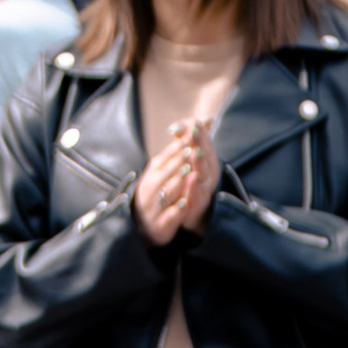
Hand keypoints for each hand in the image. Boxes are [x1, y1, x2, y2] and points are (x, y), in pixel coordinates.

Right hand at [133, 118, 219, 246]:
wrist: (147, 225)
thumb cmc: (160, 191)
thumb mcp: (167, 170)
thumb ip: (181, 148)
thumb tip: (201, 121)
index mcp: (153, 173)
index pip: (164, 157)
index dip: (176, 148)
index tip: (189, 136)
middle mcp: (150, 187)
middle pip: (164, 173)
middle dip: (177, 162)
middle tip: (190, 151)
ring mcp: (153, 207)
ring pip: (165, 193)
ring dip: (176, 183)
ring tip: (189, 173)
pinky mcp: (158, 225)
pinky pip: (167, 217)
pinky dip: (175, 211)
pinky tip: (185, 204)